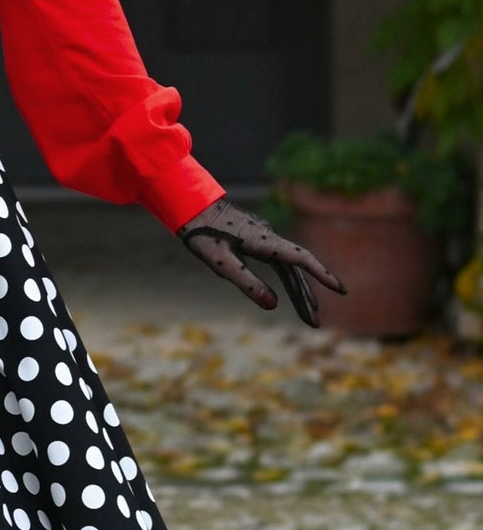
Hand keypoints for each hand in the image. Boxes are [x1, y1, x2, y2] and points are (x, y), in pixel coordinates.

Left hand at [177, 194, 346, 326]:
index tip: (340, 289)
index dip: (322, 274)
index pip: (301, 259)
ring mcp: (264, 237)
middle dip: (306, 297)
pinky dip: (288, 279)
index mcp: (264, 241)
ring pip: (288, 267)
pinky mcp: (256, 238)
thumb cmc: (202, 234)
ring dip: (298, 291)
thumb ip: (247, 283)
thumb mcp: (221, 264)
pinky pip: (279, 262)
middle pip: (296, 270)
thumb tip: (273, 305)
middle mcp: (269, 237)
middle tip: (315, 323)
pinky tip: (292, 291)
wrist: (190, 206)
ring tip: (309, 313)